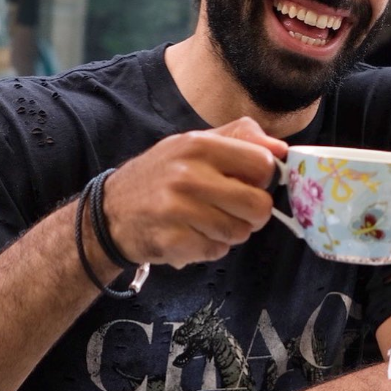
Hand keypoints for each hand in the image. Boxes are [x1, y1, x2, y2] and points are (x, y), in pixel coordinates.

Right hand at [104, 117, 286, 268]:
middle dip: (252, 213)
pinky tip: (190, 235)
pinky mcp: (172, 242)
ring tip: (206, 221)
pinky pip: (217, 252)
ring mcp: (178, 210)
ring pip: (240, 233)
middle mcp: (188, 175)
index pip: (263, 164)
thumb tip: (280, 148)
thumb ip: (238, 138)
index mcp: (198, 145)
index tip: (248, 182)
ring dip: (230, 232)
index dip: (263, 178)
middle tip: (234, 209)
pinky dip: (209, 248)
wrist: (109, 212)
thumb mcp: (193, 144)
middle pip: (259, 205)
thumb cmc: (160, 176)